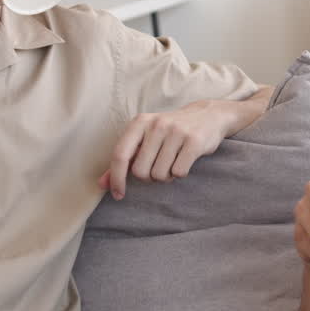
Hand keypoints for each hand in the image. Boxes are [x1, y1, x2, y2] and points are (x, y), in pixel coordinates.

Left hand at [99, 100, 234, 199]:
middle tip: (158, 167)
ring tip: (172, 162)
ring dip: (165, 176)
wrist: (207, 116)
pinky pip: (178, 172)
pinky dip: (180, 173)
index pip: (120, 155)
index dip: (116, 178)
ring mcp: (176, 132)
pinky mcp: (194, 141)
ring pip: (160, 174)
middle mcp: (156, 125)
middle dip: (148, 177)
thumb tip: (102, 184)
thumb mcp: (145, 139)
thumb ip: (123, 161)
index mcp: (140, 122)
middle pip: (140, 171)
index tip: (118, 195)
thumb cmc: (170, 132)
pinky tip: (184, 161)